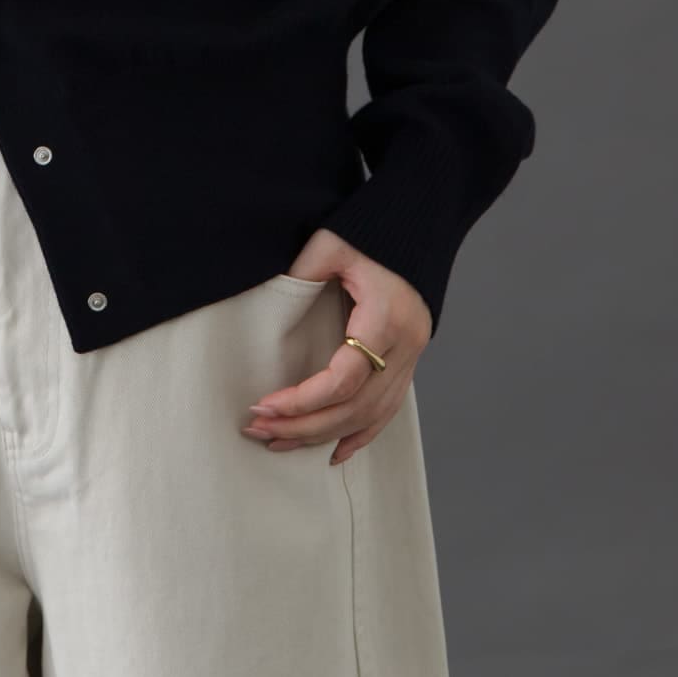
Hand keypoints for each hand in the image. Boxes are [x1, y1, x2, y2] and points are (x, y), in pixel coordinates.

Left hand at [241, 228, 431, 464]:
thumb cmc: (372, 232)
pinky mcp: (410, 361)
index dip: (303, 400)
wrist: (417, 225)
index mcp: (385, 318)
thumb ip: (301, 271)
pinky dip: (361, 434)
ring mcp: (412, 357)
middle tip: (259, 430)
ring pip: (370, 416)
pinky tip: (335, 451)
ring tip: (280, 443)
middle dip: (304, 425)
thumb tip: (268, 302)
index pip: (344, 378)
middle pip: (355, 407)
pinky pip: (388, 410)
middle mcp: (405, 345)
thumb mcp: (331, 244)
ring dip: (324, 434)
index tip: (265, 406)